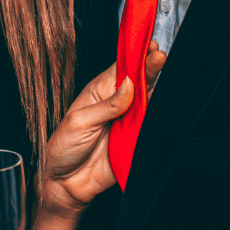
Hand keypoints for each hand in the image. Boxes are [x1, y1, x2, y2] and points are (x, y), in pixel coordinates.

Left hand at [41, 44, 165, 217]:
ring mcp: (128, 122)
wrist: (66, 184)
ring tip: (163, 71)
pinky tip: (165, 103)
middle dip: (151, 67)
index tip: (148, 46)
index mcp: (99, 92)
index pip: (121, 69)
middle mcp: (116, 104)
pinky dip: (160, 117)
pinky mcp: (136, 141)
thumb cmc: (64, 149)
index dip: (135, 56)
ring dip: (158, 88)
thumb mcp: (79, 122)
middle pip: (139, 82)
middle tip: (160, 55)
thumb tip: (129, 85)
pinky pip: (152, 128)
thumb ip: (106, 105)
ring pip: (150, 102)